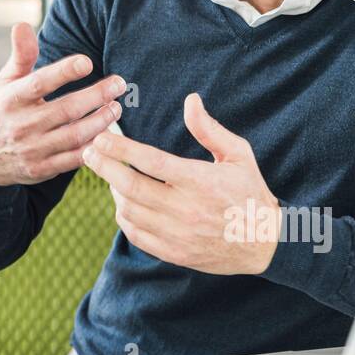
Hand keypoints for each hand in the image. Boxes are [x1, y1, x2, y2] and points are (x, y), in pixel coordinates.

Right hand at [0, 22, 124, 186]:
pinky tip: (107, 134)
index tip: (87, 61)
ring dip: (101, 120)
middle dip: (97, 95)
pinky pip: (74, 159)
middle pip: (66, 109)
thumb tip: (22, 24)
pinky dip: (94, 146)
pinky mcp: (42, 169)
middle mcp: (22, 125)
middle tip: (119, 84)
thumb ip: (21, 54)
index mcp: (12, 98)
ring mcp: (32, 149)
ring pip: (75, 135)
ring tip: (116, 107)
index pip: (39, 83)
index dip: (64, 72)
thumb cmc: (4, 110)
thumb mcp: (7, 82)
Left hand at [81, 92, 280, 274]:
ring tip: (109, 175)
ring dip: (113, 191)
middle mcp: (185, 209)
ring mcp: (178, 234)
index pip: (151, 162)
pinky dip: (124, 218)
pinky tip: (123, 203)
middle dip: (104, 167)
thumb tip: (190, 100)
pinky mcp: (174, 253)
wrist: (266, 243)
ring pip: (129, 211)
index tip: (101, 138)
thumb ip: (209, 129)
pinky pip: (136, 235)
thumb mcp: (238, 155)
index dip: (121, 149)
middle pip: (131, 187)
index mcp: (200, 181)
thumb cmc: (251, 192)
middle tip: (89, 152)